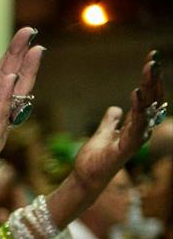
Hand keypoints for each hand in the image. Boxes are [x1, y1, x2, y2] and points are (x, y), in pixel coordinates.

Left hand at [0, 28, 43, 196]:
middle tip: (30, 33)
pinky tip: (11, 78)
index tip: (20, 39)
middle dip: (18, 57)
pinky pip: (0, 115)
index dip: (7, 61)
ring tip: (34, 49)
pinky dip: (6, 96)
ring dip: (22, 71)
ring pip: (12, 95)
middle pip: (9, 82)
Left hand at [70, 52, 164, 194]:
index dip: (150, 79)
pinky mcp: (126, 148)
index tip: (152, 59)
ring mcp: (135, 139)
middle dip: (153, 78)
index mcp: (136, 125)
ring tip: (150, 68)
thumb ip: (110, 121)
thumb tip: (115, 109)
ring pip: (147, 108)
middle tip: (154, 59)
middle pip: (152, 99)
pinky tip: (137, 92)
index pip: (147, 97)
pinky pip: (136, 125)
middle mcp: (141, 130)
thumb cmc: (94, 159)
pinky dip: (138, 108)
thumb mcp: (102, 133)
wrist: (84, 179)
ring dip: (149, 87)